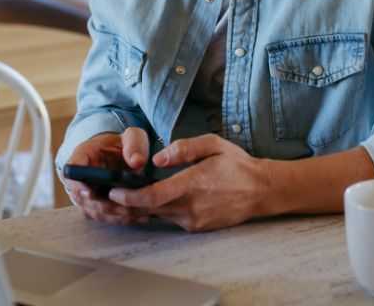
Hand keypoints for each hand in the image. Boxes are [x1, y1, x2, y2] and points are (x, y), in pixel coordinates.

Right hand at [62, 128, 152, 226]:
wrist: (121, 155)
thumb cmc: (123, 145)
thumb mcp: (132, 137)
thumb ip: (134, 145)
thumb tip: (137, 162)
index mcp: (83, 154)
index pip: (71, 169)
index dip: (77, 184)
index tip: (90, 193)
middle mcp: (79, 177)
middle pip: (82, 196)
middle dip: (104, 204)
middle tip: (126, 208)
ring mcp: (85, 194)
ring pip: (93, 210)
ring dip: (114, 214)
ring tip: (138, 213)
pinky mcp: (94, 206)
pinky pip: (103, 217)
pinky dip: (119, 218)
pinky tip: (138, 216)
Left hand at [109, 134, 271, 231]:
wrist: (262, 190)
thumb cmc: (237, 164)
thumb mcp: (213, 144)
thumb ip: (183, 149)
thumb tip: (157, 159)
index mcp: (191, 184)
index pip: (152, 196)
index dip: (128, 195)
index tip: (112, 190)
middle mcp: (190, 207)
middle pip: (149, 209)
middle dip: (129, 201)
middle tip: (111, 191)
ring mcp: (194, 220)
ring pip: (159, 214)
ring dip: (144, 205)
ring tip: (133, 191)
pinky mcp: (197, 227)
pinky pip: (172, 218)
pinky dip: (161, 209)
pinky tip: (160, 198)